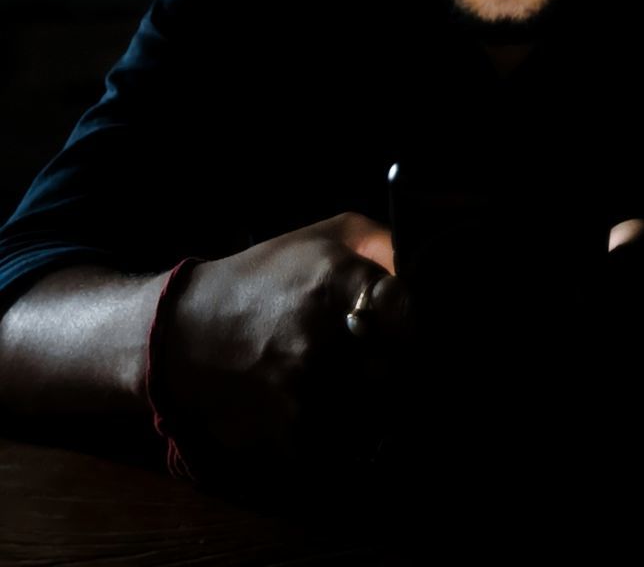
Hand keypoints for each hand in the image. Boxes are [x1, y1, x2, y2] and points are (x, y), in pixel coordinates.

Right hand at [156, 212, 411, 480]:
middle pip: (405, 366)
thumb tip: (421, 267)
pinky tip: (337, 410)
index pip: (410, 311)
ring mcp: (310, 389)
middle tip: (389, 359)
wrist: (186, 332)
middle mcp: (327, 336)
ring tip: (362, 386)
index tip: (405, 325)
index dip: (414, 322)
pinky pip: (350, 442)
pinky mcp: (293, 432)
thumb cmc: (264, 276)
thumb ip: (381, 243)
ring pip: (382, 410)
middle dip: (404, 365)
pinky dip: (352, 433)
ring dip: (381, 402)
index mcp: (339, 281)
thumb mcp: (322, 237)